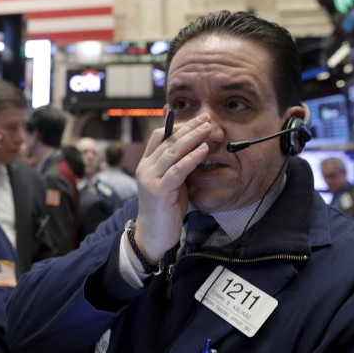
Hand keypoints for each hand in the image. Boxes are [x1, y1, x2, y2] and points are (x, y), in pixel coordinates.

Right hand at [133, 112, 212, 262]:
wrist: (153, 234)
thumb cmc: (165, 209)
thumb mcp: (171, 182)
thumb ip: (177, 165)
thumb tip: (195, 148)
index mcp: (146, 164)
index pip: (158, 136)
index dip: (176, 125)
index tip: (195, 119)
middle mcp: (145, 168)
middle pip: (167, 140)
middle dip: (188, 127)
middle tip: (206, 118)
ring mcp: (150, 179)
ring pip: (172, 151)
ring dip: (192, 138)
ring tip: (208, 129)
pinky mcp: (159, 190)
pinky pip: (178, 169)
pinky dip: (192, 157)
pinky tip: (204, 150)